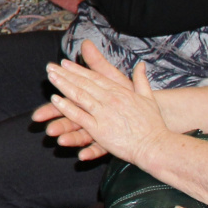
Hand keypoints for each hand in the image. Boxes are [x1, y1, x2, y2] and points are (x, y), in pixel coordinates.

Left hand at [40, 42, 168, 165]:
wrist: (157, 144)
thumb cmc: (153, 123)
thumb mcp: (147, 97)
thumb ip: (141, 79)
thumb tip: (140, 64)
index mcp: (120, 91)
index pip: (95, 77)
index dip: (79, 69)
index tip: (65, 62)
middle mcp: (110, 100)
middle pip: (83, 84)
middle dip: (65, 74)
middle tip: (50, 66)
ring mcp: (104, 114)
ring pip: (79, 96)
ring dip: (63, 85)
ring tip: (50, 77)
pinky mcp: (100, 130)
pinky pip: (80, 117)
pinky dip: (67, 108)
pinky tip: (55, 100)